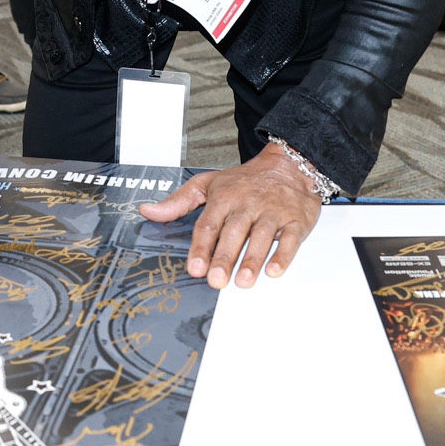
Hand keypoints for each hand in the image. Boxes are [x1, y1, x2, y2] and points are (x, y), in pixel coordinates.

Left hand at [138, 142, 322, 288]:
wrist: (288, 164)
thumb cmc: (245, 180)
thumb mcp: (207, 183)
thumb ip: (178, 201)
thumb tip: (148, 211)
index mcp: (224, 197)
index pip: (209, 224)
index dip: (201, 247)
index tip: (195, 267)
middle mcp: (247, 205)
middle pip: (234, 232)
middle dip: (224, 257)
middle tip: (216, 279)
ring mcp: (272, 212)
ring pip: (262, 236)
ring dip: (252, 259)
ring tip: (243, 281)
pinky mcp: (296, 219)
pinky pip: (291, 238)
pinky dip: (284, 254)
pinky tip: (274, 270)